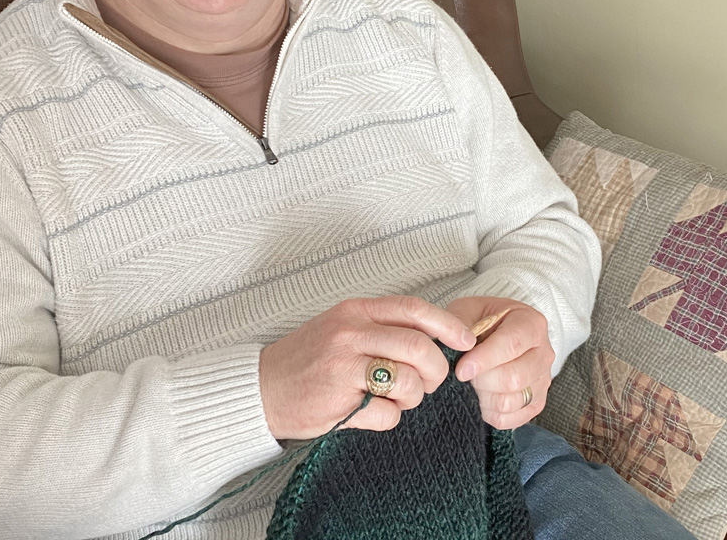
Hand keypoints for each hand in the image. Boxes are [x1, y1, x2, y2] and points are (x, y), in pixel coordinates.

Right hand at [259, 296, 475, 439]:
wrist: (260, 390)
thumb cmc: (308, 360)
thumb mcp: (342, 329)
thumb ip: (382, 328)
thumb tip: (435, 340)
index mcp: (355, 311)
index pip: (414, 309)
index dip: (448, 325)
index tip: (467, 341)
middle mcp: (350, 333)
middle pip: (420, 348)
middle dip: (436, 370)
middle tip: (430, 383)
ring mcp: (343, 366)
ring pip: (409, 381)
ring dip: (413, 398)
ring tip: (395, 398)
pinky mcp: (338, 400)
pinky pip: (388, 413)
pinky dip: (388, 418)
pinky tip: (369, 412)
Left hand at [445, 296, 552, 429]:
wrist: (499, 332)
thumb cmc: (482, 320)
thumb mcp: (469, 310)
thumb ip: (461, 324)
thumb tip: (461, 346)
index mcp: (531, 324)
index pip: (512, 344)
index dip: (484, 359)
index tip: (461, 369)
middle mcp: (544, 353)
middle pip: (514, 378)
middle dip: (481, 380)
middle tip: (464, 374)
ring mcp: (543, 380)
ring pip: (511, 401)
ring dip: (483, 397)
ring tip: (473, 383)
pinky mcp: (536, 403)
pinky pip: (511, 419)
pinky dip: (489, 412)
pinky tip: (481, 396)